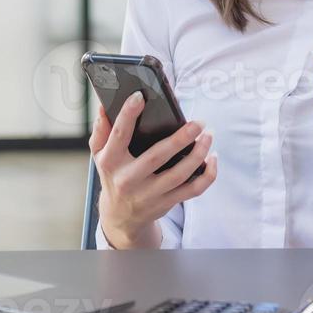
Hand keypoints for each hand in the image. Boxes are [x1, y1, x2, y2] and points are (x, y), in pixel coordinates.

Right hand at [88, 92, 217, 248]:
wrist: (120, 217)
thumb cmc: (113, 175)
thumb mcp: (100, 154)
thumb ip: (102, 130)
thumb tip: (104, 105)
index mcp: (111, 162)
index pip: (119, 135)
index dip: (128, 115)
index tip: (140, 96)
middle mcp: (129, 179)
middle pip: (157, 156)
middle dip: (180, 138)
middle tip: (198, 122)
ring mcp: (149, 194)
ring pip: (179, 175)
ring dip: (198, 155)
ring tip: (208, 135)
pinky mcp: (166, 202)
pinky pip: (192, 190)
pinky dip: (207, 175)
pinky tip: (213, 159)